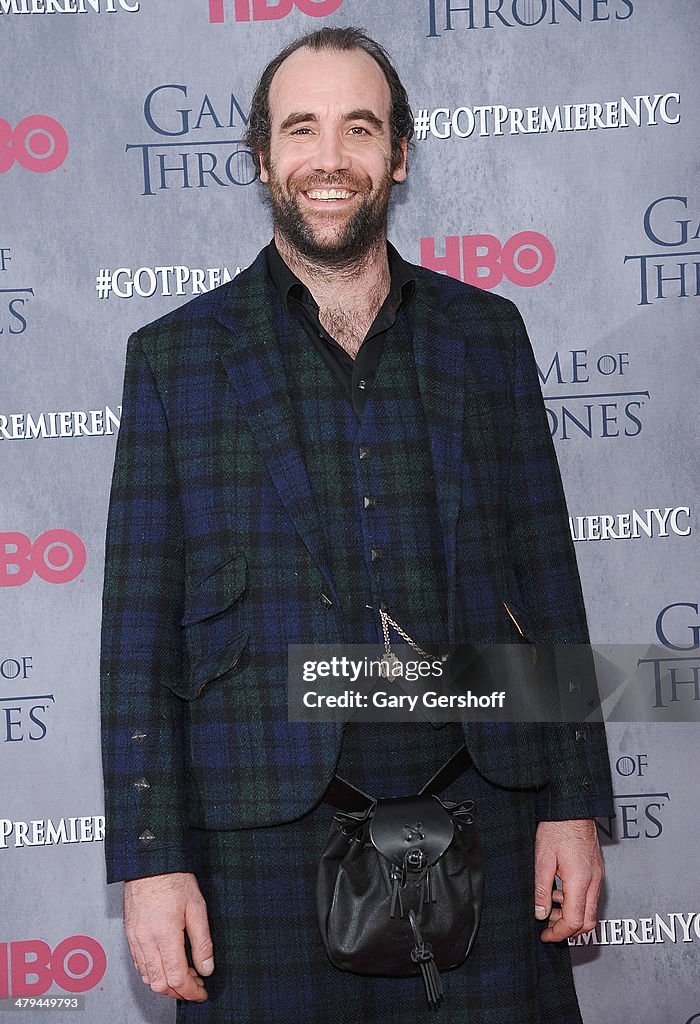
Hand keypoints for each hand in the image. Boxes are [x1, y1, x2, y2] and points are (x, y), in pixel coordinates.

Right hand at [124, 871, 212, 1000]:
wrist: (149, 862)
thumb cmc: (173, 878)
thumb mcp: (197, 907)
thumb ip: (202, 941)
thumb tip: (206, 967)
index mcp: (164, 935)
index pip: (177, 977)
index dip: (191, 991)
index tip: (202, 992)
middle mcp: (146, 941)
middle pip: (160, 984)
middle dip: (179, 992)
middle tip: (195, 986)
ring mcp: (135, 939)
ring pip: (148, 978)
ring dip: (166, 984)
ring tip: (184, 975)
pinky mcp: (129, 935)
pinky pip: (139, 964)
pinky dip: (153, 973)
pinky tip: (166, 964)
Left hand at [534, 819, 602, 942]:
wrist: (572, 808)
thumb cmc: (557, 827)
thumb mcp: (542, 858)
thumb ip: (542, 889)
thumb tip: (540, 913)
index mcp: (580, 880)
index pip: (574, 921)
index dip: (559, 933)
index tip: (546, 935)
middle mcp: (593, 881)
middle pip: (587, 921)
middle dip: (568, 930)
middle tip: (549, 928)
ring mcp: (597, 875)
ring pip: (590, 909)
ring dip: (571, 916)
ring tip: (550, 909)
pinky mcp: (596, 869)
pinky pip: (590, 895)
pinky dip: (576, 902)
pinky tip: (559, 893)